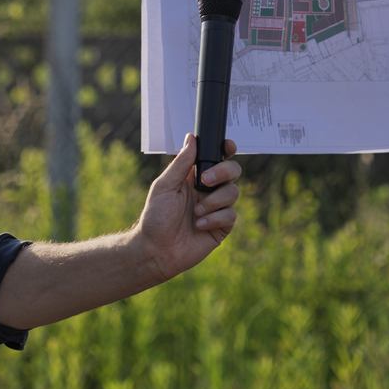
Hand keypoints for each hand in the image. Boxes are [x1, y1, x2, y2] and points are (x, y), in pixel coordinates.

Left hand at [137, 134, 240, 279]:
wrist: (156, 250)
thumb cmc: (155, 217)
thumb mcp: (164, 186)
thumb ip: (181, 163)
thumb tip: (191, 137)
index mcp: (195, 176)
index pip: (217, 157)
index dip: (226, 149)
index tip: (227, 147)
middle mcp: (209, 190)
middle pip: (232, 171)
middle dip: (223, 173)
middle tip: (205, 182)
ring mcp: (217, 208)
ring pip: (233, 192)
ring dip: (214, 201)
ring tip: (196, 213)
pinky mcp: (222, 226)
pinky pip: (231, 215)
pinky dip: (214, 219)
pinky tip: (199, 226)